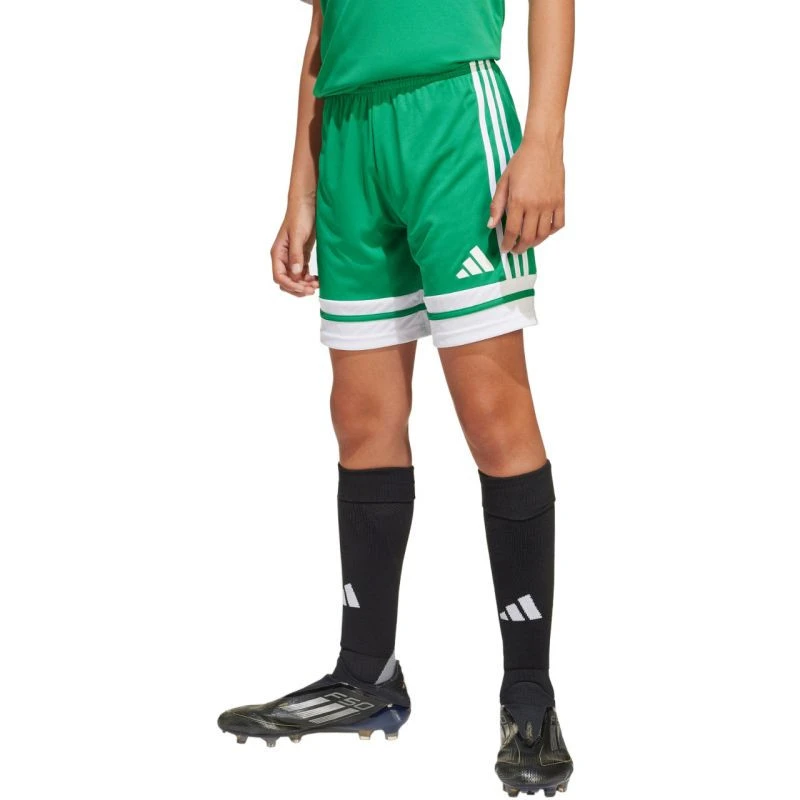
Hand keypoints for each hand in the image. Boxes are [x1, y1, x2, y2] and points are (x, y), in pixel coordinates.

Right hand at [271, 195, 318, 296]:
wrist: (308, 203)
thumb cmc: (300, 215)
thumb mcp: (298, 235)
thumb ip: (296, 255)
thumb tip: (295, 273)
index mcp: (278, 253)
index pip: (279, 276)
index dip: (291, 285)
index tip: (304, 288)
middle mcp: (283, 257)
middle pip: (286, 281)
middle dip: (298, 288)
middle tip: (312, 289)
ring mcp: (292, 257)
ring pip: (295, 279)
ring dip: (304, 284)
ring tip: (317, 284)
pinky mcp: (302, 255)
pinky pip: (303, 272)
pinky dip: (309, 278)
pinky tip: (317, 279)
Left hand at [488, 138, 564, 253]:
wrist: (543, 146)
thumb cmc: (522, 162)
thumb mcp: (503, 182)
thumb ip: (497, 205)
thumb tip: (491, 224)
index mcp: (518, 201)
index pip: (512, 231)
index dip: (507, 243)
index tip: (505, 248)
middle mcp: (535, 205)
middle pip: (528, 237)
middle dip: (520, 247)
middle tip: (515, 249)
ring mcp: (549, 204)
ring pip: (543, 234)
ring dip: (534, 243)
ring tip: (528, 243)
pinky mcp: (560, 201)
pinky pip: (558, 224)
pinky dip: (551, 232)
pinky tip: (543, 232)